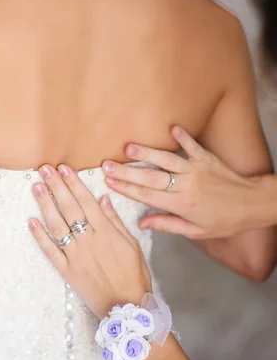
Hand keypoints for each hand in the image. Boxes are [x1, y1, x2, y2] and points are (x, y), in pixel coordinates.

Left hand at [29, 164, 151, 319]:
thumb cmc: (134, 275)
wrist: (128, 306)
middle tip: (44, 169)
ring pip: (57, 226)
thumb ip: (116, 221)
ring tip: (36, 187)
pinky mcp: (67, 271)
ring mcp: (76, 256)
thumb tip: (103, 199)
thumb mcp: (132, 244)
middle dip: (56, 187)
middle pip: (69, 208)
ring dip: (45, 205)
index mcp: (106, 232)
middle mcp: (89, 240)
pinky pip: (51, 252)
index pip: (86, 201)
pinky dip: (40, 237)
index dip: (74, 183)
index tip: (64, 168)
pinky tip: (31, 221)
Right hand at [102, 126, 259, 239]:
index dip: (126, 189)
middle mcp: (186, 185)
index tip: (108, 182)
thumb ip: (168, 225)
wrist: (252, 205)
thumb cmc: (223, 221)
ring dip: (147, 152)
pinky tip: (171, 127)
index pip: (147, 196)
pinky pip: (193, 145)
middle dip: (126, 171)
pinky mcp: (206, 158)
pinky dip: (182, 136)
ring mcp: (196, 169)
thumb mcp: (195, 231)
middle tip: (106, 164)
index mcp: (181, 204)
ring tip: (128, 147)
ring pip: (167, 159)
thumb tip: (143, 223)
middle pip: (151, 177)